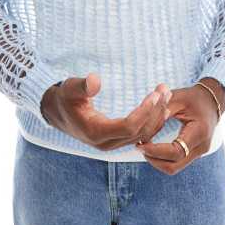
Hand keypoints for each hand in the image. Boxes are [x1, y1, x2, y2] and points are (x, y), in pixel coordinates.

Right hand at [41, 73, 172, 150]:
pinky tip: (161, 107)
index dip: (144, 112)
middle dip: (155, 111)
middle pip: (139, 132)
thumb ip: (82, 86)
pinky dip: (152, 122)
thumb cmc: (64, 97)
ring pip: (142, 135)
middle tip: (165, 89)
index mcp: (95, 132)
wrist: (57, 111)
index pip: (128, 127)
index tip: (154, 94)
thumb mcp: (70, 88)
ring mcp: (112, 144)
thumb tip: (95, 80)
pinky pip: (140, 135)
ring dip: (157, 116)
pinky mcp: (116, 140)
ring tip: (166, 94)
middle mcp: (106, 143)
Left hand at [134, 84, 220, 174]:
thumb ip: (161, 111)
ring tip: (144, 146)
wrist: (212, 101)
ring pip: (174, 167)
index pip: (175, 152)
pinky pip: (176, 162)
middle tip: (139, 146)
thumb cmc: (193, 98)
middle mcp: (201, 146)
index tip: (140, 144)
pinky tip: (153, 147)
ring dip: (157, 161)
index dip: (155, 151)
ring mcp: (199, 152)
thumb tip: (142, 126)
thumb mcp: (177, 98)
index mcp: (199, 132)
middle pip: (174, 166)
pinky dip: (163, 158)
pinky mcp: (194, 153)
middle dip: (153, 159)